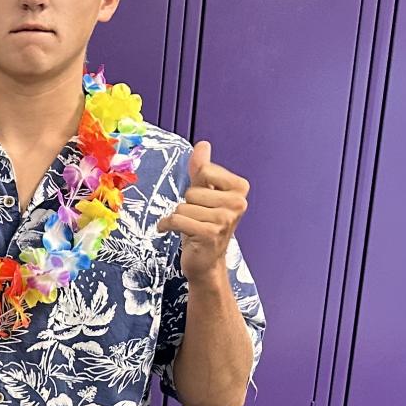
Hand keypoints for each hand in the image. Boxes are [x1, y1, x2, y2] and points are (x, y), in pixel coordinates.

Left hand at [157, 142, 248, 282]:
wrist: (206, 261)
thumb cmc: (204, 224)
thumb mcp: (204, 192)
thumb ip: (202, 168)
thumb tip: (203, 145)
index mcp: (239, 188)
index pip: (204, 170)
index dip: (196, 187)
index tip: (203, 202)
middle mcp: (237, 203)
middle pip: (192, 191)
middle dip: (187, 205)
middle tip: (197, 218)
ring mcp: (225, 220)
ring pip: (183, 207)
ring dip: (179, 218)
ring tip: (190, 227)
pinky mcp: (210, 235)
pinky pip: (177, 220)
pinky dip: (166, 225)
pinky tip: (170, 230)